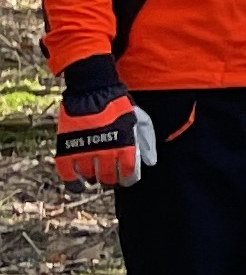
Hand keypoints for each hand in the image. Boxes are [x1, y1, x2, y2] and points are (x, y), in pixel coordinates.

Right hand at [54, 61, 152, 188]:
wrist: (92, 91)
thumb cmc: (119, 106)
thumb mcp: (141, 121)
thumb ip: (147, 143)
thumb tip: (150, 163)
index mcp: (125, 147)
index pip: (128, 174)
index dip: (128, 179)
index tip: (126, 178)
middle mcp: (105, 153)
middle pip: (109, 178)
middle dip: (111, 179)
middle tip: (110, 175)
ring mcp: (84, 152)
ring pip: (90, 177)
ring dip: (94, 178)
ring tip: (96, 173)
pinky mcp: (66, 149)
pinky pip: (67, 174)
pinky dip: (73, 183)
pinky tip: (78, 183)